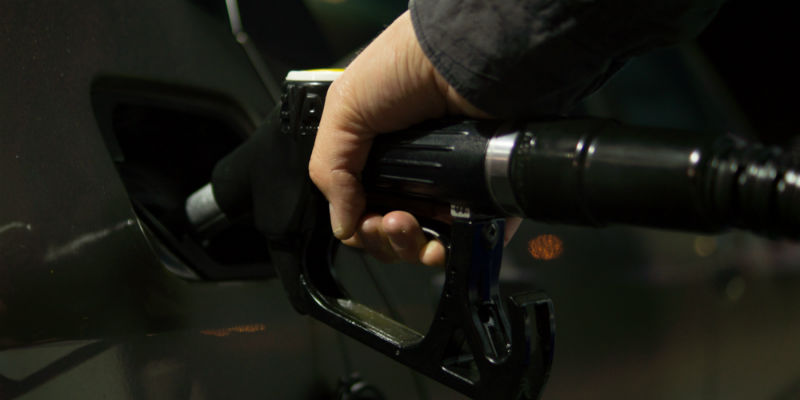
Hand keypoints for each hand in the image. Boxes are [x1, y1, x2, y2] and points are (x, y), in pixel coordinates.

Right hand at [308, 11, 519, 266]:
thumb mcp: (345, 108)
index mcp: (379, 157)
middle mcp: (414, 175)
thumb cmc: (405, 67)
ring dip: (411, 248)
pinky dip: (452, 252)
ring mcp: (451, 187)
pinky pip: (468, 240)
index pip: (363, 210)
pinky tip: (442, 243)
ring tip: (409, 224)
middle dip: (384, 240)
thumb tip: (342, 226)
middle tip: (389, 221)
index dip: (360, 227)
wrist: (466, 58)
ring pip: (427, 244)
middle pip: (393, 235)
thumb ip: (331, 169)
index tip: (363, 221)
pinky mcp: (484, 196)